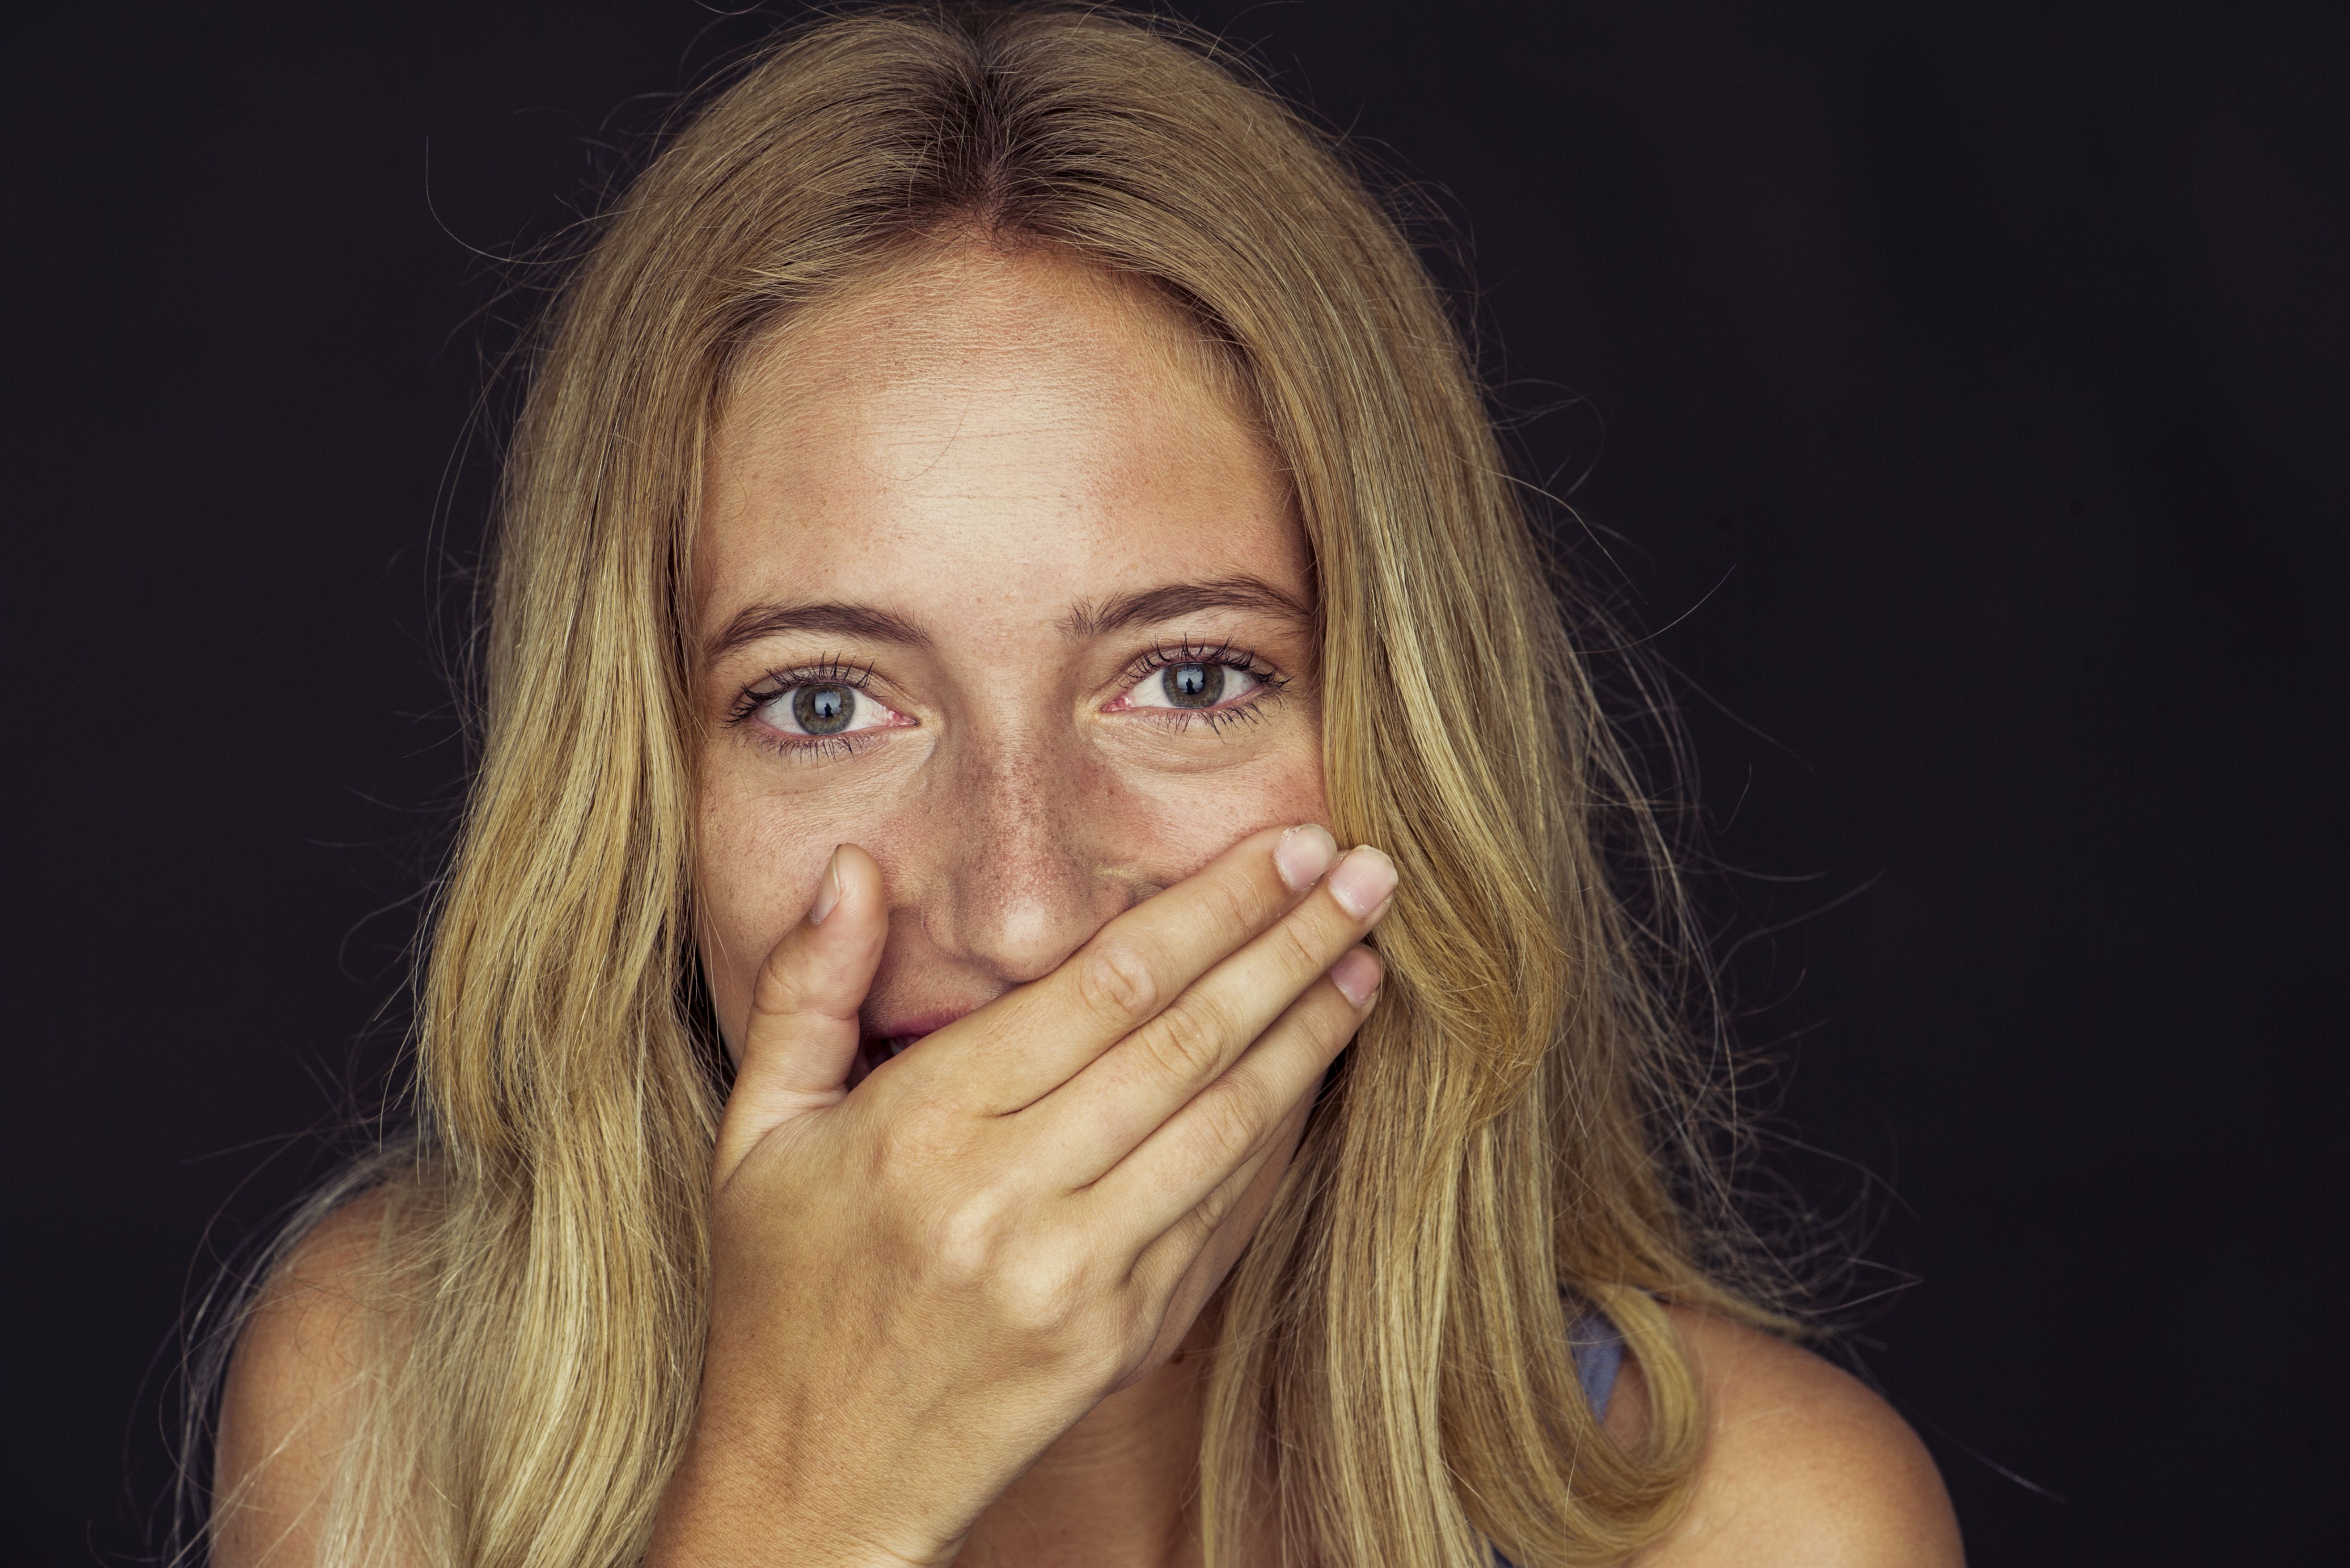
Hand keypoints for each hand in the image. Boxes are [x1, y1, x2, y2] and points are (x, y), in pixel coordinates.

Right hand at [646, 825, 1394, 1566]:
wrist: (816, 1488)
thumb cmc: (782, 1300)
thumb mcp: (757, 1137)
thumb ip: (806, 993)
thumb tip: (854, 868)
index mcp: (922, 1129)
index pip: (1103, 986)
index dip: (1208, 909)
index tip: (1280, 849)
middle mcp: (1008, 1199)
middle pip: (1186, 1039)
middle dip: (1289, 945)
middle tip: (1368, 875)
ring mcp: (1077, 1277)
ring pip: (1226, 1124)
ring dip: (1310, 1035)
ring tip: (1368, 960)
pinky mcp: (1122, 1339)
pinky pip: (1224, 1214)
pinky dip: (1282, 1138)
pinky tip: (1317, 1076)